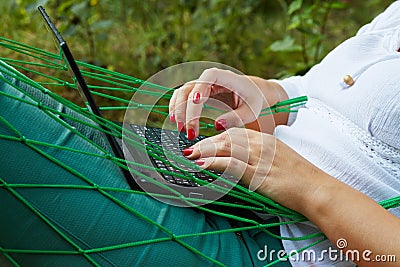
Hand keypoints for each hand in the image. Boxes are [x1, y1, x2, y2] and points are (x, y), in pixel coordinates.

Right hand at [169, 68, 265, 139]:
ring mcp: (202, 85)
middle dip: (186, 109)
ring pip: (182, 93)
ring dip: (178, 110)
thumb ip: (236, 118)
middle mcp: (210, 79)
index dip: (200, 87)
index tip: (196, 102)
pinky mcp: (197, 93)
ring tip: (181, 128)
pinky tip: (176, 122)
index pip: (209, 76)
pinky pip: (182, 98)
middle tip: (188, 130)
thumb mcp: (251, 110)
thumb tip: (217, 125)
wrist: (253, 92)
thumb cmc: (253, 99)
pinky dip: (177, 108)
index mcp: (226, 77)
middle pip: (191, 88)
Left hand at [184, 127, 321, 211]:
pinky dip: (214, 163)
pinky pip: (231, 164)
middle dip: (207, 143)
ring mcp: (260, 158)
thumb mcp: (280, 161)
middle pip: (227, 138)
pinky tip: (202, 165)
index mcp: (267, 140)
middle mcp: (262, 145)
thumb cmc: (301, 179)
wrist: (317, 190)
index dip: (217, 138)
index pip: (235, 134)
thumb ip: (261, 159)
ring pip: (226, 148)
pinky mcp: (258, 174)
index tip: (205, 145)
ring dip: (205, 151)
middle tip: (192, 150)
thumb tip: (242, 164)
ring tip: (190, 156)